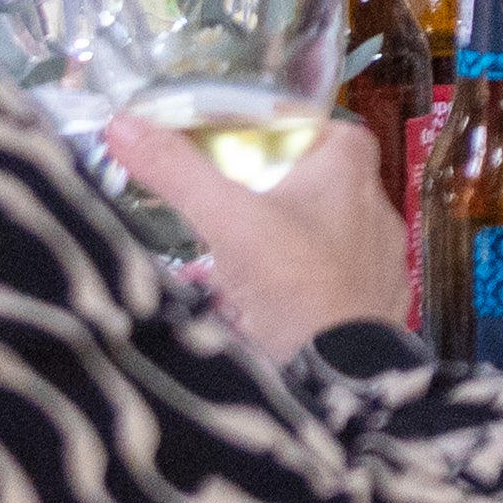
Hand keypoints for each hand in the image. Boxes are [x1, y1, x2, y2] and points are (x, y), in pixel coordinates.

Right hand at [107, 114, 406, 359]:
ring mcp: (379, 268)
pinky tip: (253, 317)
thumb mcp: (224, 219)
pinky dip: (293, 299)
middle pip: (322, 191)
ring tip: (229, 272)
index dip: (294, 133)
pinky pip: (330, 295)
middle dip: (273, 201)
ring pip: (323, 247)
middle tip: (231, 212)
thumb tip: (122, 125)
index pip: (332, 132)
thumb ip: (176, 171)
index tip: (252, 144)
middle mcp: (376, 215)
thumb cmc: (294, 281)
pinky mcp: (374, 315)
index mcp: (352, 176)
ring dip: (278, 255)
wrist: (340, 377)